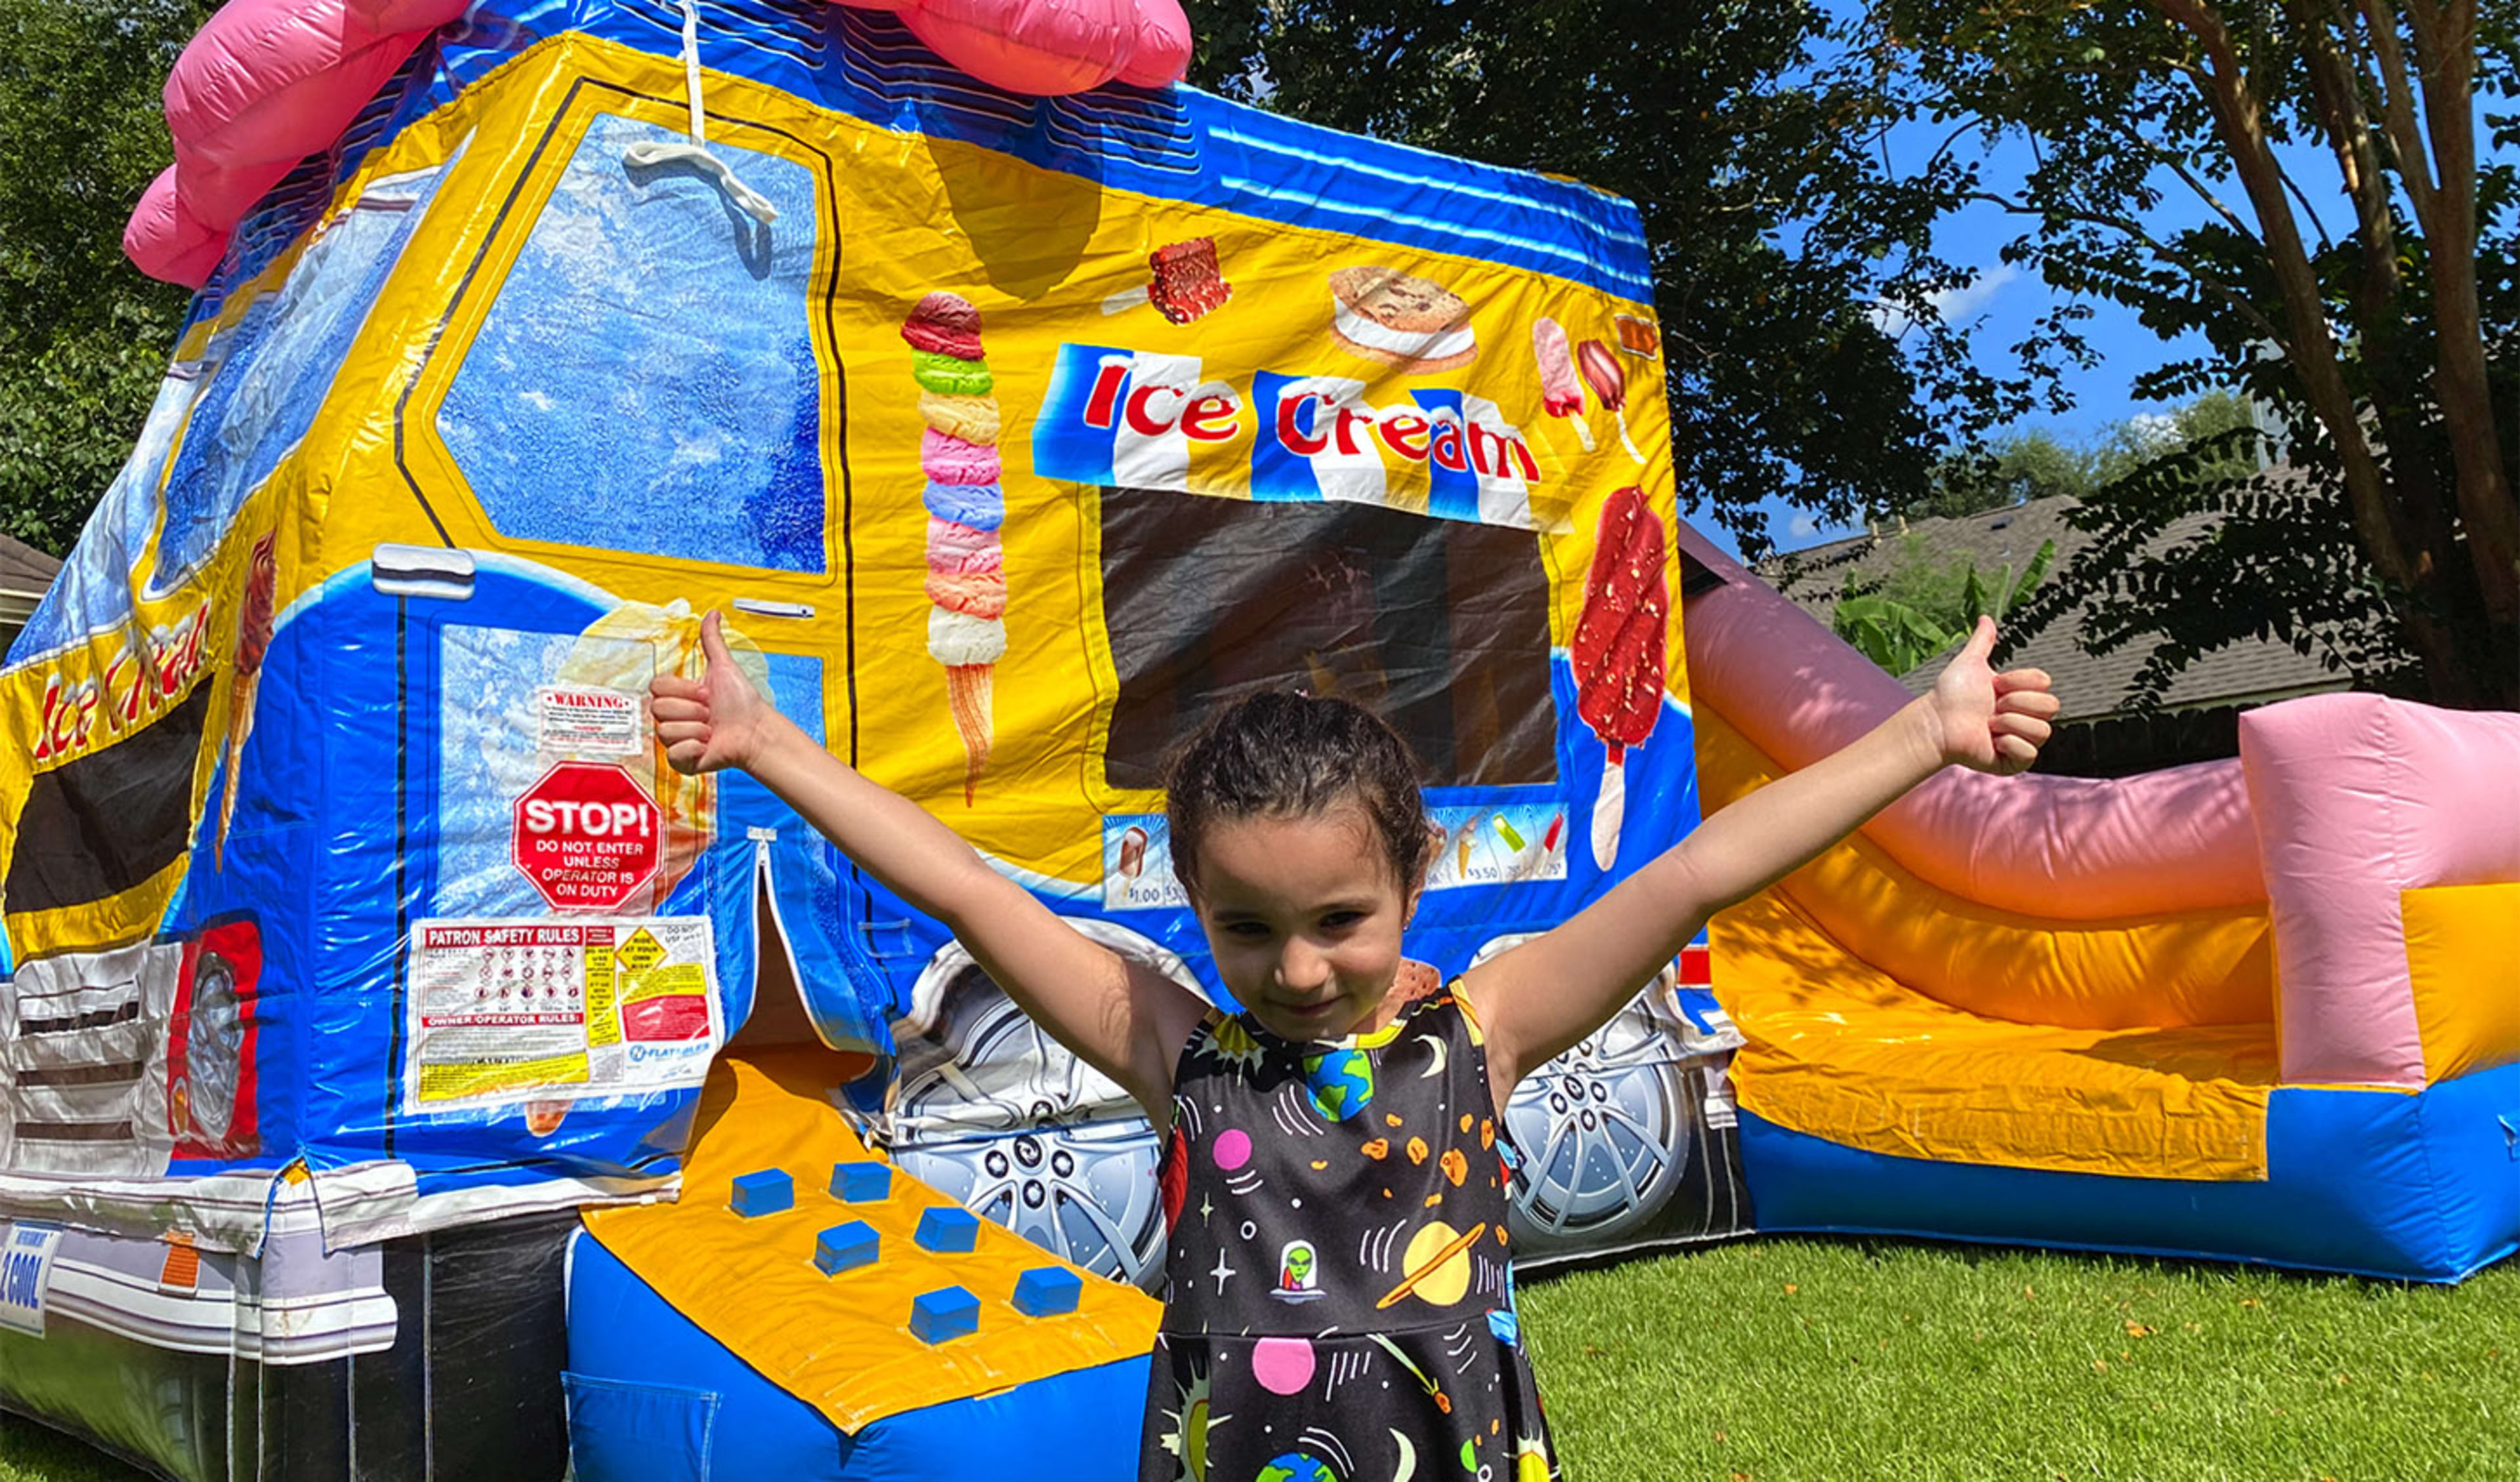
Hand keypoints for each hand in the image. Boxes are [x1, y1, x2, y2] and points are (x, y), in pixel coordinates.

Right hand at [650, 610, 770, 774]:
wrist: (754, 730)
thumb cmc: (741, 701)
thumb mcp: (724, 667)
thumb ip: (712, 641)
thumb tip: (713, 612)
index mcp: (677, 696)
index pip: (657, 688)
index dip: (683, 690)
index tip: (705, 693)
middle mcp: (673, 718)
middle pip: (659, 710)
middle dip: (692, 710)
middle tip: (710, 713)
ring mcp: (675, 740)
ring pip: (666, 731)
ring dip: (696, 729)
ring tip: (712, 729)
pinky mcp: (681, 762)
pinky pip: (673, 754)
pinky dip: (693, 749)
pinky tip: (708, 746)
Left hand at [1929, 616, 2060, 775]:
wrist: (1937, 722)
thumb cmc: (1951, 694)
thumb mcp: (1970, 662)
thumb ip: (1982, 642)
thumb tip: (1985, 618)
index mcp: (2022, 694)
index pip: (2045, 682)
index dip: (2019, 681)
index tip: (1995, 684)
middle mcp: (2027, 717)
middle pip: (2051, 706)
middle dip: (2016, 702)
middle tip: (1992, 706)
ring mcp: (2023, 740)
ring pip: (2042, 730)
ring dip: (2009, 724)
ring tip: (1988, 725)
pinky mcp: (2016, 761)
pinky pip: (2031, 752)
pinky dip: (2009, 744)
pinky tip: (1992, 741)